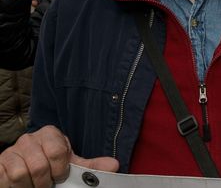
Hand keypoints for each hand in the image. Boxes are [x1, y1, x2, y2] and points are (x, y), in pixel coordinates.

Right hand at [0, 125, 118, 187]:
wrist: (22, 165)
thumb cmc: (49, 163)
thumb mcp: (69, 163)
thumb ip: (90, 166)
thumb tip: (114, 165)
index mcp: (50, 134)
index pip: (58, 152)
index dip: (60, 170)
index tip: (60, 176)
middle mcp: (29, 139)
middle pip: (39, 166)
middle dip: (45, 182)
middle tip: (47, 184)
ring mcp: (12, 150)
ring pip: (22, 173)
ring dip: (30, 186)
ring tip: (34, 185)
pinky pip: (7, 178)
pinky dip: (16, 187)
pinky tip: (21, 185)